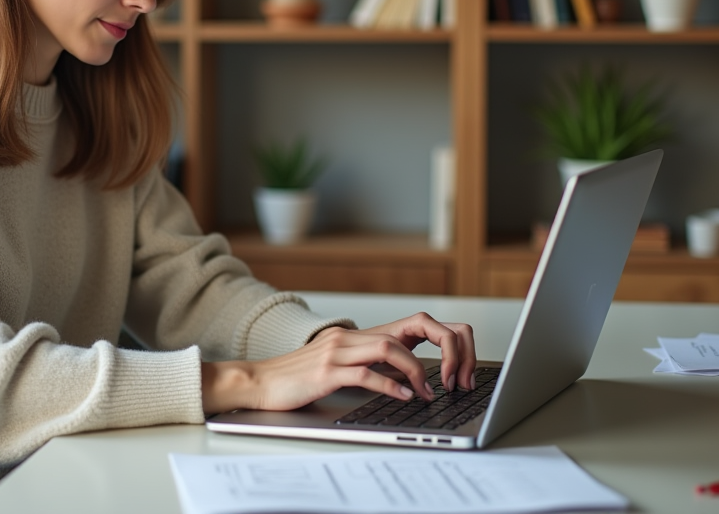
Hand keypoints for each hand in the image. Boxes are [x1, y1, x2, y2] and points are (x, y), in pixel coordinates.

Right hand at [201, 313, 475, 414]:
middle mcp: (353, 336)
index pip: (419, 321)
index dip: (447, 340)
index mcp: (362, 334)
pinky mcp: (326, 372)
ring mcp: (339, 351)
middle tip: (457, 380)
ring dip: (420, 372)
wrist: (259, 381)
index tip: (459, 369)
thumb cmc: (300, 378)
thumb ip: (374, 364)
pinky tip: (405, 397)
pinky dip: (391, 385)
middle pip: (416, 326)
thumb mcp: (343, 366)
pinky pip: (366, 374)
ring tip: (430, 393)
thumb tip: (411, 375)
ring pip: (393, 348)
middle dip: (446, 350)